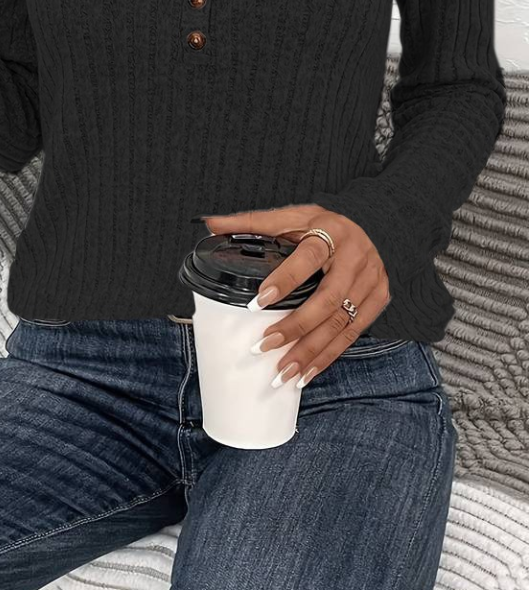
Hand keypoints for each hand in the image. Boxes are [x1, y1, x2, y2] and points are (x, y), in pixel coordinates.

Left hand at [201, 204, 390, 387]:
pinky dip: (328, 356)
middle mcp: (356, 257)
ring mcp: (371, 280)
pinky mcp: (378, 299)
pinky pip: (353, 334)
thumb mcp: (290, 217)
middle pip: (328, 299)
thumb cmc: (320, 224)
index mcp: (331, 231)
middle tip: (264, 346)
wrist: (369, 225)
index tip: (258, 302)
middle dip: (296, 327)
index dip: (285, 280)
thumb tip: (210, 223)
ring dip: (311, 352)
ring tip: (283, 371)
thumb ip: (252, 223)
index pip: (309, 257)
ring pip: (341, 323)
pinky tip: (306, 373)